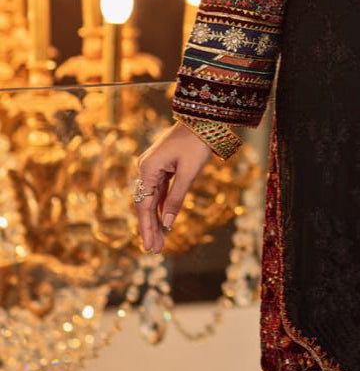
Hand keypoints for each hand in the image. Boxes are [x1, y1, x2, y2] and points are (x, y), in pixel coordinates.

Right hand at [133, 120, 213, 253]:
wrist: (203, 120)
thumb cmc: (196, 144)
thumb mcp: (189, 173)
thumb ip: (176, 198)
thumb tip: (167, 223)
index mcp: (148, 169)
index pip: (144, 205)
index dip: (147, 228)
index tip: (150, 247)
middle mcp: (146, 168)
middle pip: (146, 204)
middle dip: (150, 227)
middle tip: (155, 250)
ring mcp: (153, 166)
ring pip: (152, 198)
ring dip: (156, 218)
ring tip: (160, 241)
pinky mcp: (162, 165)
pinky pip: (159, 190)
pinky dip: (162, 205)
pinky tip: (164, 220)